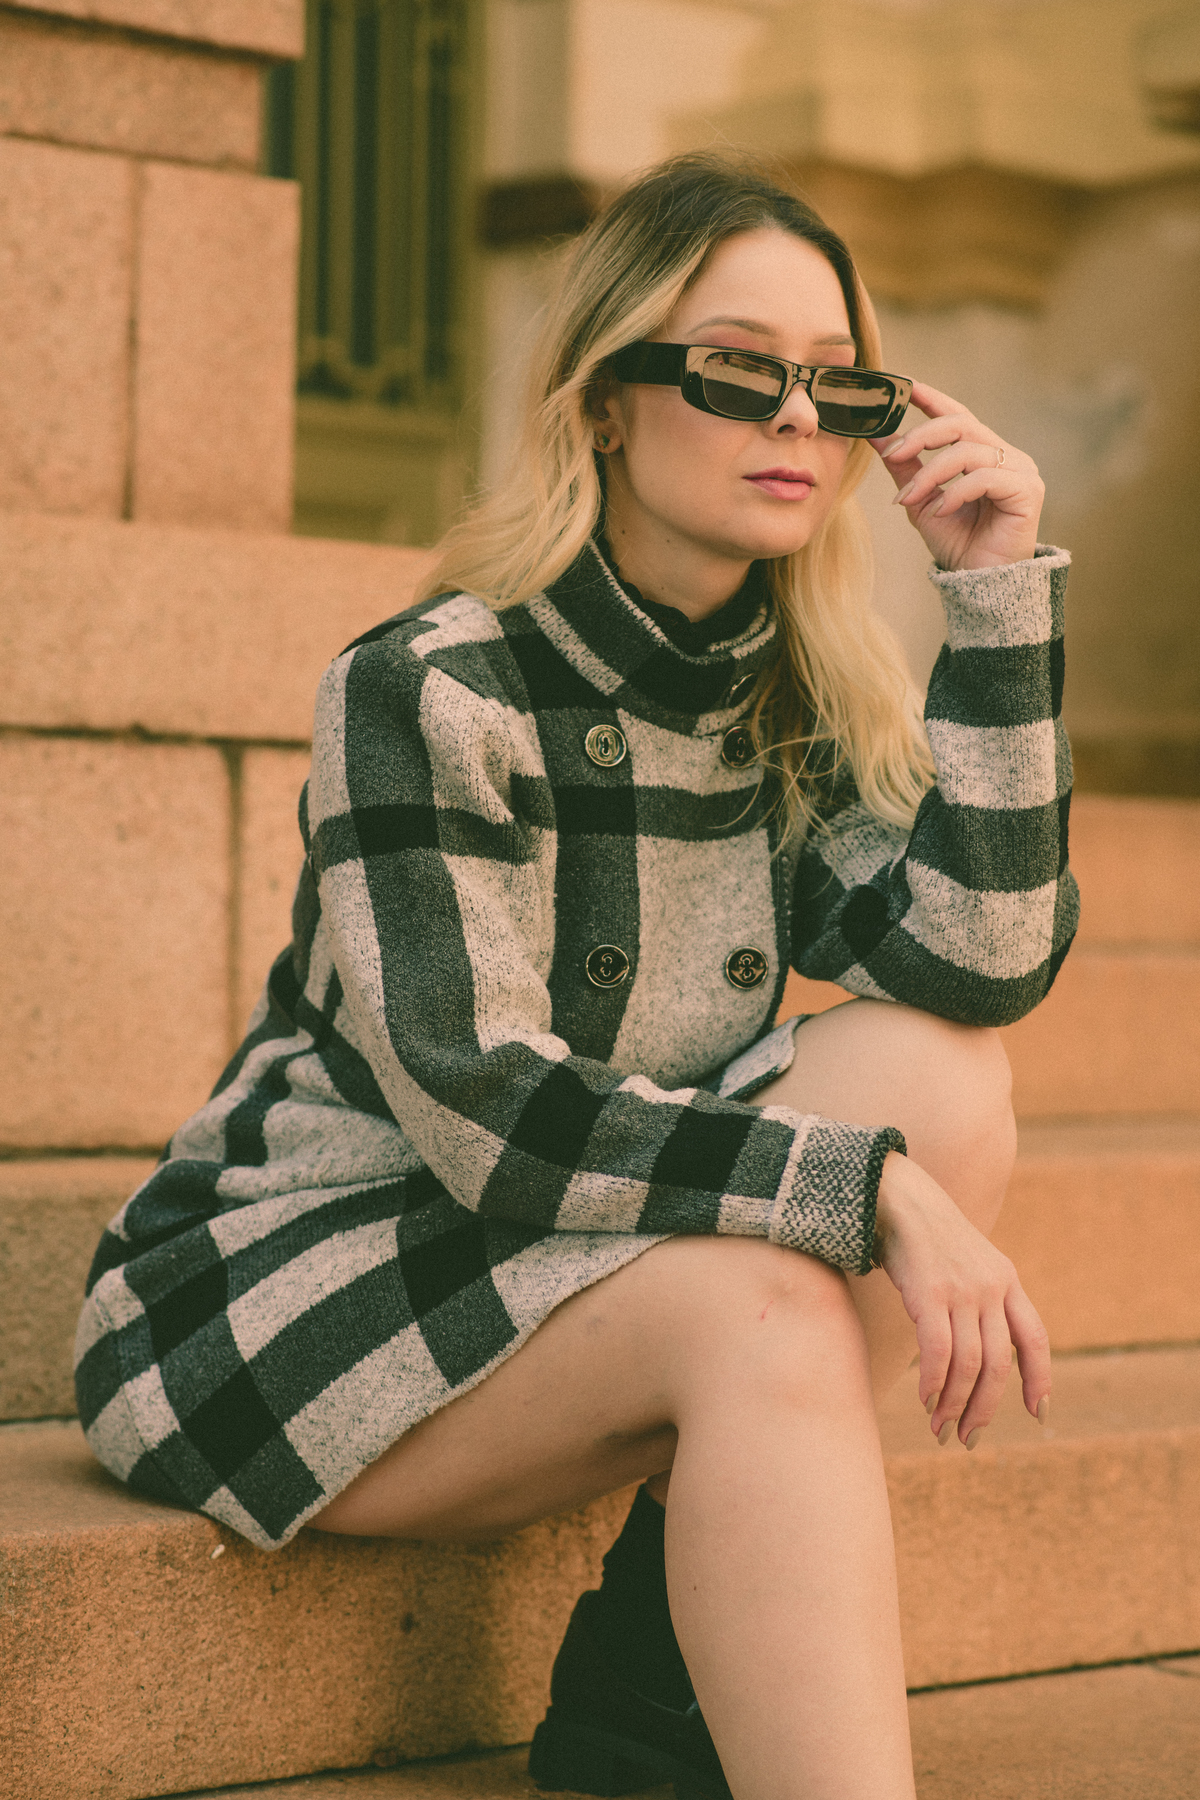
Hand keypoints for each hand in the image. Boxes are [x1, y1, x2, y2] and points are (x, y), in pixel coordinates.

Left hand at [872, 381, 1044, 572]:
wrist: (982, 583)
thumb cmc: (958, 543)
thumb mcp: (921, 501)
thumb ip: (904, 467)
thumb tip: (875, 435)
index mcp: (981, 452)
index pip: (957, 414)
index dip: (931, 397)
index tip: (903, 385)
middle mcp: (1004, 455)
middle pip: (961, 423)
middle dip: (921, 435)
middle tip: (891, 455)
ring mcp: (1019, 470)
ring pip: (968, 451)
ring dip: (930, 473)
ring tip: (909, 498)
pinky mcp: (1027, 491)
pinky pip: (985, 477)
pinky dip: (956, 492)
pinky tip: (941, 510)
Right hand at [873, 1150, 1050, 1444]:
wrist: (897, 1197)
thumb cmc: (928, 1237)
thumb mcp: (970, 1264)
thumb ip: (983, 1300)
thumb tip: (982, 1351)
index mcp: (1007, 1280)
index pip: (1036, 1339)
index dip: (1040, 1379)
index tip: (1038, 1414)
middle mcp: (992, 1286)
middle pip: (1000, 1364)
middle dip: (985, 1408)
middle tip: (968, 1438)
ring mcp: (962, 1288)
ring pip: (970, 1363)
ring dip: (954, 1403)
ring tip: (940, 1427)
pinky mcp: (929, 1291)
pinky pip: (938, 1350)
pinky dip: (934, 1381)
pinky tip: (925, 1399)